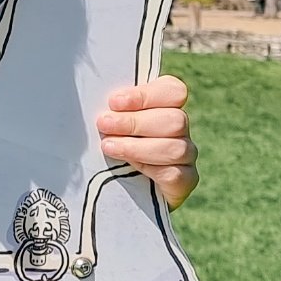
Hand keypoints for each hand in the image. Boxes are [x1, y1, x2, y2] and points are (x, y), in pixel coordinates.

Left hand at [97, 75, 196, 209]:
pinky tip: (129, 167)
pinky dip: (149, 168)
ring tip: (108, 146)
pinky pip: (174, 174)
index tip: (114, 102)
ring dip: (137, 146)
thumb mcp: (111, 124)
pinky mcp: (185, 181)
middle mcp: (180, 129)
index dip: (145, 95)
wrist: (120, 190)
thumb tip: (95, 102)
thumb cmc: (113, 146)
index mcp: (166, 106)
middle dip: (134, 122)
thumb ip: (112, 111)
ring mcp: (186, 155)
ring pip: (176, 147)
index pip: (173, 90)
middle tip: (104, 124)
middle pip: (175, 119)